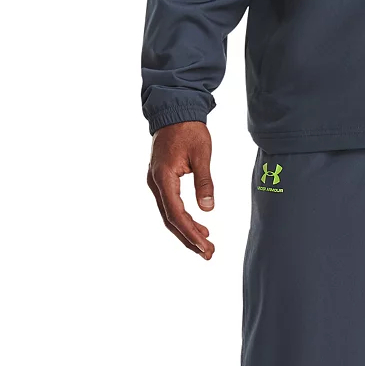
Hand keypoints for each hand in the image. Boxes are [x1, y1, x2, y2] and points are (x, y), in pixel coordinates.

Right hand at [147, 122, 215, 259]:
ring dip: (187, 232)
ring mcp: (157, 183)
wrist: (174, 111)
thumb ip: (204, 182)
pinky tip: (200, 228)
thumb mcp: (202, 154)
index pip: (176, 213)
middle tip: (209, 254)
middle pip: (171, 220)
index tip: (205, 246)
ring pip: (170, 216)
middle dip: (189, 239)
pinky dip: (184, 220)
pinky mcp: (162, 182)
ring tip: (207, 246)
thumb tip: (208, 208)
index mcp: (163, 177)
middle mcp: (156, 183)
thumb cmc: (188, 130)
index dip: (190, 233)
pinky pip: (171, 207)